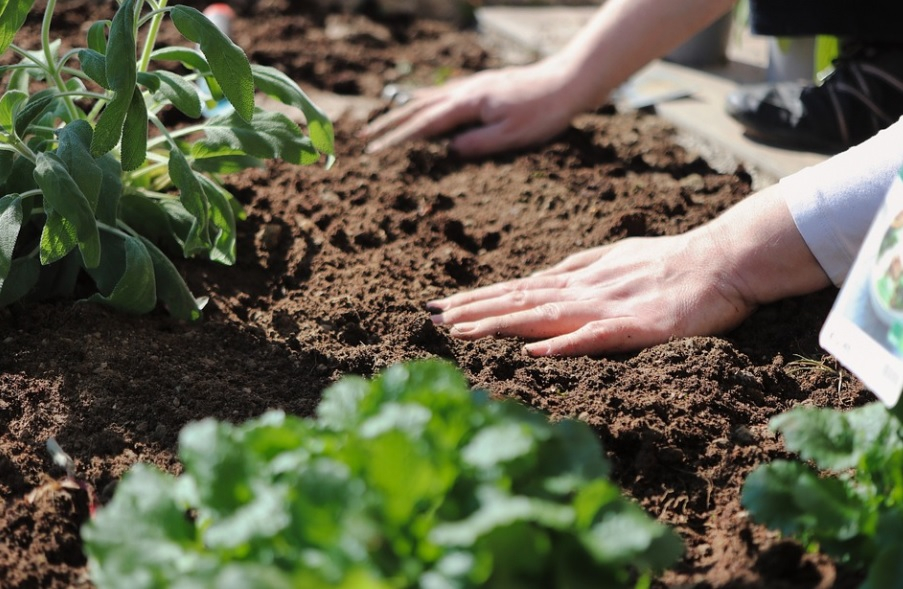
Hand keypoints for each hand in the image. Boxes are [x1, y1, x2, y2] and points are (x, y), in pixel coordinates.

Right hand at [362, 59, 583, 157]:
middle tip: (364, 137)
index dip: (397, 139)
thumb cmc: (543, 112)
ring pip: (429, 98)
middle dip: (389, 124)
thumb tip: (449, 150)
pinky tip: (422, 102)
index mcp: (468, 105)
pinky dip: (425, 99)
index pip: (424, 125)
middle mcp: (465, 91)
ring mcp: (473, 86)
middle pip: (418, 108)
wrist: (568, 81)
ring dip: (403, 111)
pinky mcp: (483, 85)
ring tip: (383, 121)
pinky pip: (444, 92)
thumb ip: (477, 143)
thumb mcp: (511, 136)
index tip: (375, 151)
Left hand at [426, 231, 757, 355]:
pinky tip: (533, 350)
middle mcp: (585, 290)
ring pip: (545, 315)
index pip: (519, 290)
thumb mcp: (616, 258)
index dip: (479, 298)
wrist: (725, 259)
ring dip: (501, 323)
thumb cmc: (672, 261)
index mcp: (580, 279)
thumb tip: (542, 276)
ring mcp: (609, 307)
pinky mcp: (637, 326)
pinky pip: (596, 336)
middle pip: (520, 300)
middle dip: (474, 310)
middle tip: (431, 318)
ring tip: (461, 331)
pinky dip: (563, 344)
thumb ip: (579, 268)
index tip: (441, 306)